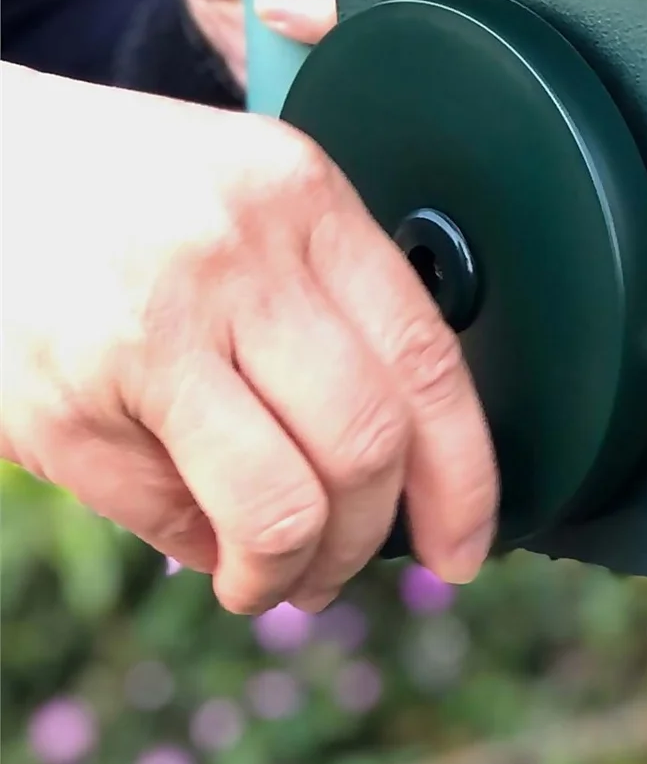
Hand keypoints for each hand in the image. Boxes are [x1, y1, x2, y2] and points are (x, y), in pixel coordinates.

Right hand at [0, 64, 497, 613]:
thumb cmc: (143, 190)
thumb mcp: (262, 196)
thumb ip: (336, 300)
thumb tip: (405, 462)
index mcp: (304, 198)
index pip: (425, 356)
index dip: (465, 473)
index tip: (467, 541)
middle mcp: (235, 259)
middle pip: (366, 442)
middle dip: (373, 535)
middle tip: (351, 561)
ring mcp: (145, 331)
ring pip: (282, 506)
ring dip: (294, 570)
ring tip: (280, 573)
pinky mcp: (62, 405)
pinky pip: (171, 522)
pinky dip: (204, 550)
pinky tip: (200, 526)